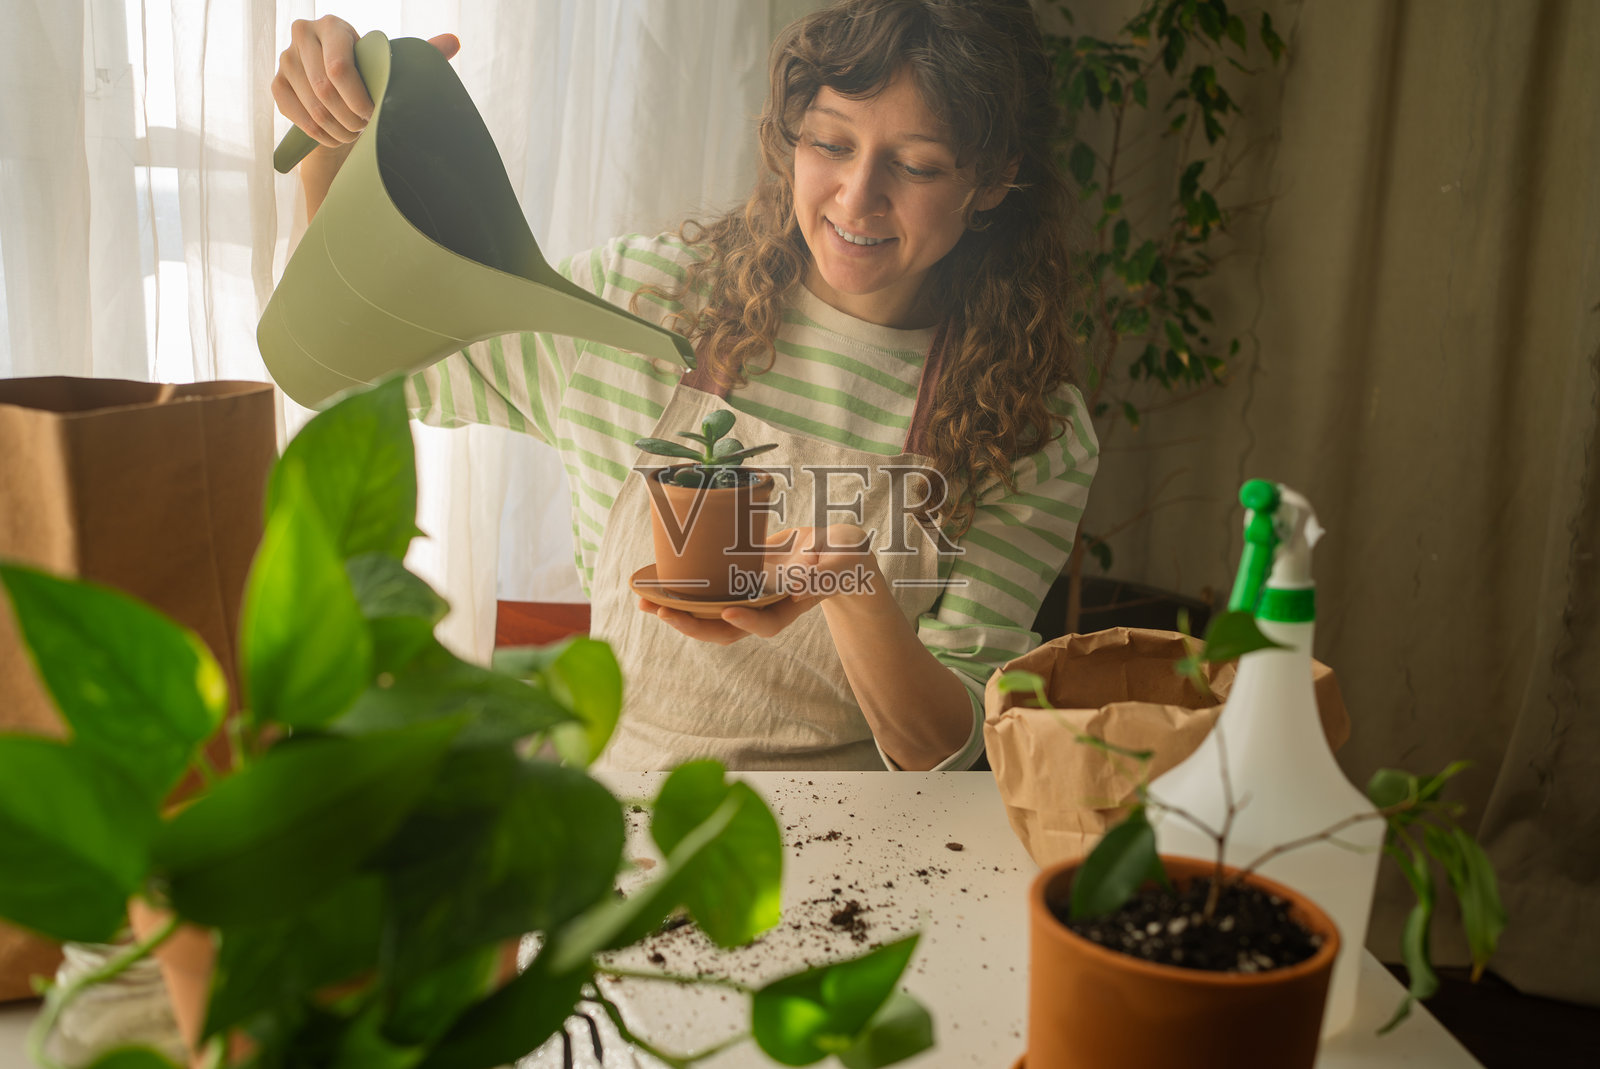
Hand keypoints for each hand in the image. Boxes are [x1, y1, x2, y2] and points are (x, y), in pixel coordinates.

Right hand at [272, 16, 460, 147]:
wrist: (341, 94)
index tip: (374, 115)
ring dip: (338, 129)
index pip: (340, 67)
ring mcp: (285, 59)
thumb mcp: (393, 64)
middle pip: (326, 90)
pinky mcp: (276, 84)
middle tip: (367, 128)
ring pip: (313, 107)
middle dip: (351, 117)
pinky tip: (335, 137)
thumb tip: (454, 41)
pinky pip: (296, 116)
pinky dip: (319, 133)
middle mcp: (302, 35)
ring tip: (355, 134)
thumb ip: (422, 51)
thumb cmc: (372, 76)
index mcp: (333, 26)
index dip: (359, 99)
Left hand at [638, 525, 880, 645]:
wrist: (832, 553)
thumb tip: (805, 574)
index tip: (729, 611)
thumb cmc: (842, 557)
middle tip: (662, 612)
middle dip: (693, 624)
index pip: (767, 624)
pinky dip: (679, 591)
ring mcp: (747, 597)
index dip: (748, 621)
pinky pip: (703, 593)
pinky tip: (652, 584)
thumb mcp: (842, 561)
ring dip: (675, 611)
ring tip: (643, 603)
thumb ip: (827, 569)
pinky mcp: (734, 582)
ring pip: (708, 615)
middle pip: (726, 628)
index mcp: (789, 607)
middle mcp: (763, 607)